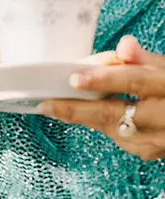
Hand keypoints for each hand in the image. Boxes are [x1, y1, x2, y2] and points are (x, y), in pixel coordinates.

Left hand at [39, 37, 164, 159]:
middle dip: (76, 109)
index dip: (105, 79)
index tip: (74, 78)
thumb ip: (146, 60)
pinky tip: (88, 115)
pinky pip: (119, 138)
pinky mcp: (151, 153)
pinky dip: (103, 125)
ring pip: (111, 129)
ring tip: (56, 107)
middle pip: (114, 114)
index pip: (136, 82)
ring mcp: (159, 141)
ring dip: (84, 118)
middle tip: (46, 104)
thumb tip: (124, 45)